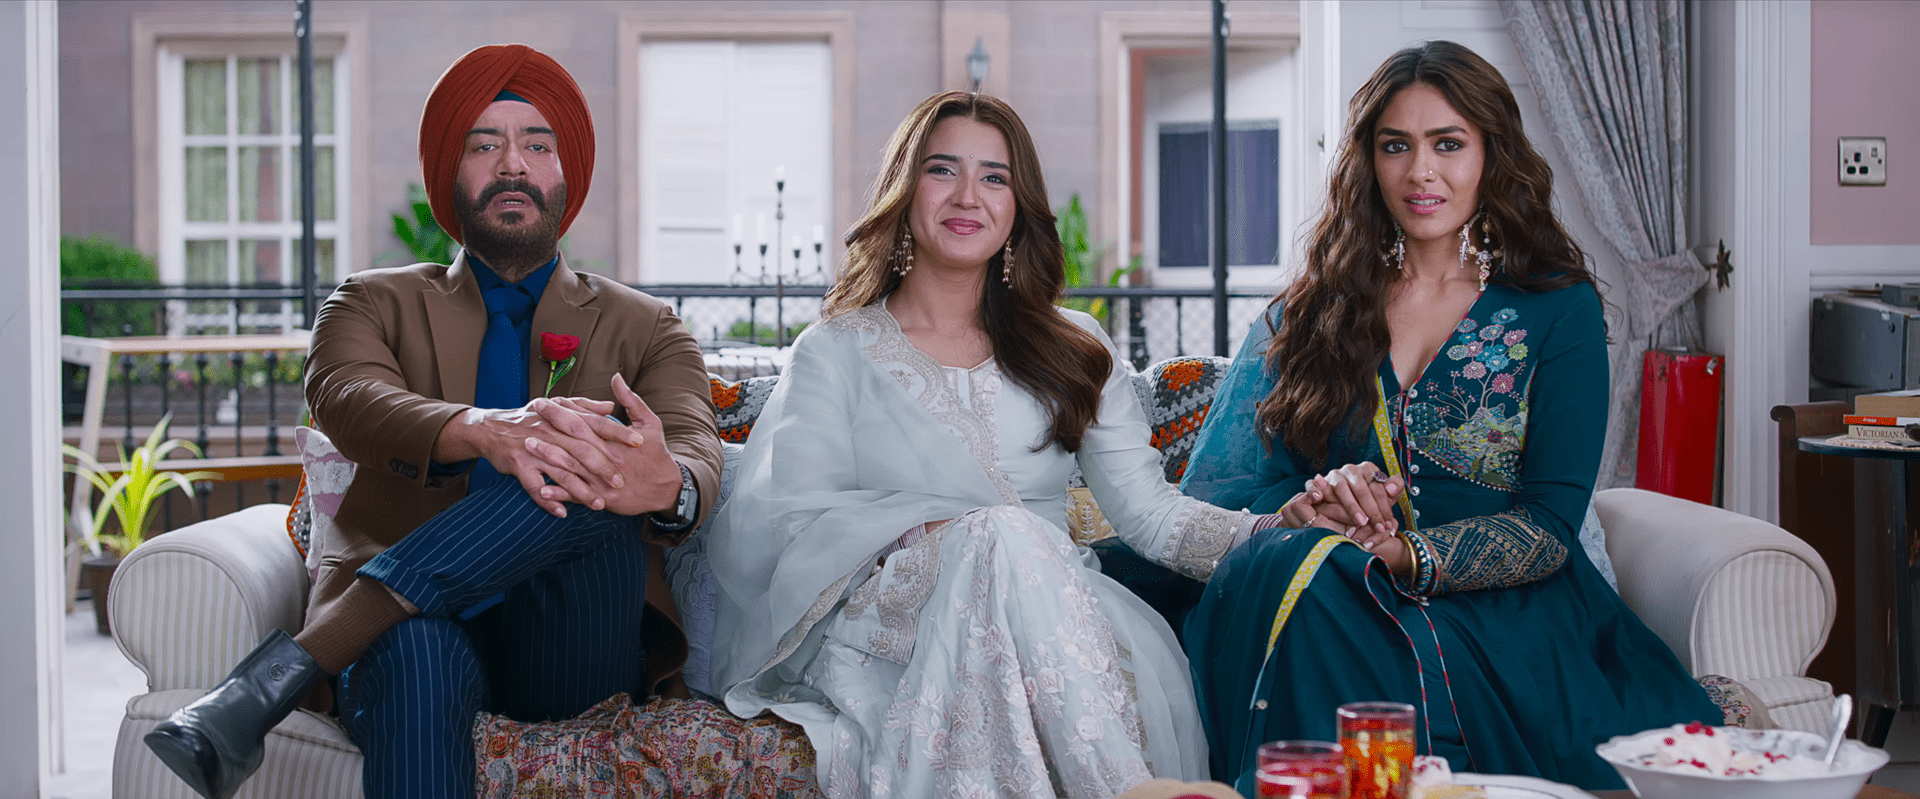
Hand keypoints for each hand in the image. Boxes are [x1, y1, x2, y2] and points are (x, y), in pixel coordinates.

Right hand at [435, 398, 634, 517]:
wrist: (491, 428)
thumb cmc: (529, 418)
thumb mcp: (556, 406)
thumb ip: (584, 407)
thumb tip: (611, 406)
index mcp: (561, 416)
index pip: (594, 423)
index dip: (617, 433)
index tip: (638, 443)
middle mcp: (549, 431)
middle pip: (581, 450)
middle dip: (603, 467)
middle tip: (620, 482)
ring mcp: (534, 448)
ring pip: (561, 471)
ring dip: (581, 490)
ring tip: (599, 504)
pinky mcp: (519, 465)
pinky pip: (535, 486)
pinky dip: (548, 499)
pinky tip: (562, 512)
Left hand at [522, 374, 682, 516]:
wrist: (667, 488)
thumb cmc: (657, 454)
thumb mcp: (650, 422)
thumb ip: (631, 400)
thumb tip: (616, 378)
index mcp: (615, 439)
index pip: (584, 421)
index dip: (562, 411)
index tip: (542, 402)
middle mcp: (607, 458)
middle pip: (574, 442)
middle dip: (549, 431)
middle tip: (528, 421)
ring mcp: (603, 479)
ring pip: (572, 468)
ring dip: (548, 458)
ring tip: (528, 448)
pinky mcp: (603, 497)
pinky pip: (578, 495)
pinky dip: (560, 493)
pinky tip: (542, 489)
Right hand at [1302, 462, 1402, 539]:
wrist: (1343, 508)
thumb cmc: (1367, 503)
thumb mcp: (1383, 498)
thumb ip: (1392, 490)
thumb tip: (1392, 488)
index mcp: (1367, 469)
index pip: (1377, 487)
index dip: (1384, 507)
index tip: (1387, 523)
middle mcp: (1350, 469)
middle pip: (1361, 488)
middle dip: (1371, 510)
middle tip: (1377, 526)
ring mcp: (1333, 475)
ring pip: (1341, 487)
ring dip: (1351, 506)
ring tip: (1361, 522)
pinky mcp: (1318, 482)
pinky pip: (1313, 484)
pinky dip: (1315, 489)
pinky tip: (1319, 499)